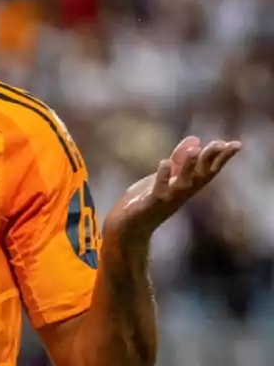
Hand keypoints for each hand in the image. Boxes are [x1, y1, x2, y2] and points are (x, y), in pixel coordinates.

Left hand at [104, 136, 242, 242]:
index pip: (209, 169)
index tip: (237, 144)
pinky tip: (165, 162)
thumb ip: (179, 160)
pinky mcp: (150, 204)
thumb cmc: (149, 200)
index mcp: (187, 185)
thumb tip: (195, 139)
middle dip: (210, 159)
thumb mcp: (166, 177)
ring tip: (195, 150)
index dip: (222, 158)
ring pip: (182, 183)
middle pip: (200, 175)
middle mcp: (181, 193)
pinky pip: (158, 191)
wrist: (128, 227)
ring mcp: (167, 199)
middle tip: (221, 143)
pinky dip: (162, 177)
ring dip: (188, 167)